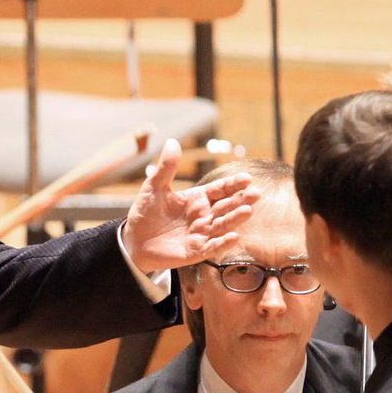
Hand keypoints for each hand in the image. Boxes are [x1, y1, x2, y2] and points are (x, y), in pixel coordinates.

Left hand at [122, 139, 259, 271]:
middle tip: (256, 193)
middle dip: (241, 200)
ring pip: (223, 225)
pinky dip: (223, 242)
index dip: (233, 184)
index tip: (247, 178)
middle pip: (227, 206)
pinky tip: (233, 236)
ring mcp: (202, 233)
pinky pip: (212, 246)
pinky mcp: (196, 251)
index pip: (220, 189)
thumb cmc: (146, 212)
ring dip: (236, 219)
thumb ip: (166, 168)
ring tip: (248, 211)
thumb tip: (172, 141)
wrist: (135, 240)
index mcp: (198, 198)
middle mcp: (204, 215)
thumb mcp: (154, 188)